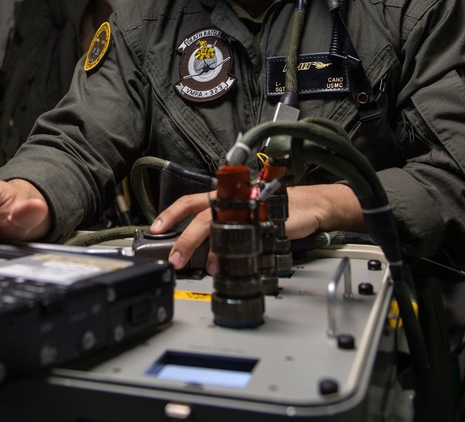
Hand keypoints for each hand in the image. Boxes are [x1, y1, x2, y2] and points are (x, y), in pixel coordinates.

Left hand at [148, 183, 364, 270]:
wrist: (310, 205)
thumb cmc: (274, 210)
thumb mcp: (242, 217)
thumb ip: (222, 231)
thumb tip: (200, 254)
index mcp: (222, 198)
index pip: (190, 202)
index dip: (171, 213)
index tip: (155, 228)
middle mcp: (232, 201)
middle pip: (201, 215)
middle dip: (184, 237)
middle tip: (174, 257)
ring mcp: (248, 209)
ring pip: (220, 223)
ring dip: (208, 246)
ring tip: (201, 266)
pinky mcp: (265, 219)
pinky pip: (246, 233)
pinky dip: (235, 248)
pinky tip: (228, 260)